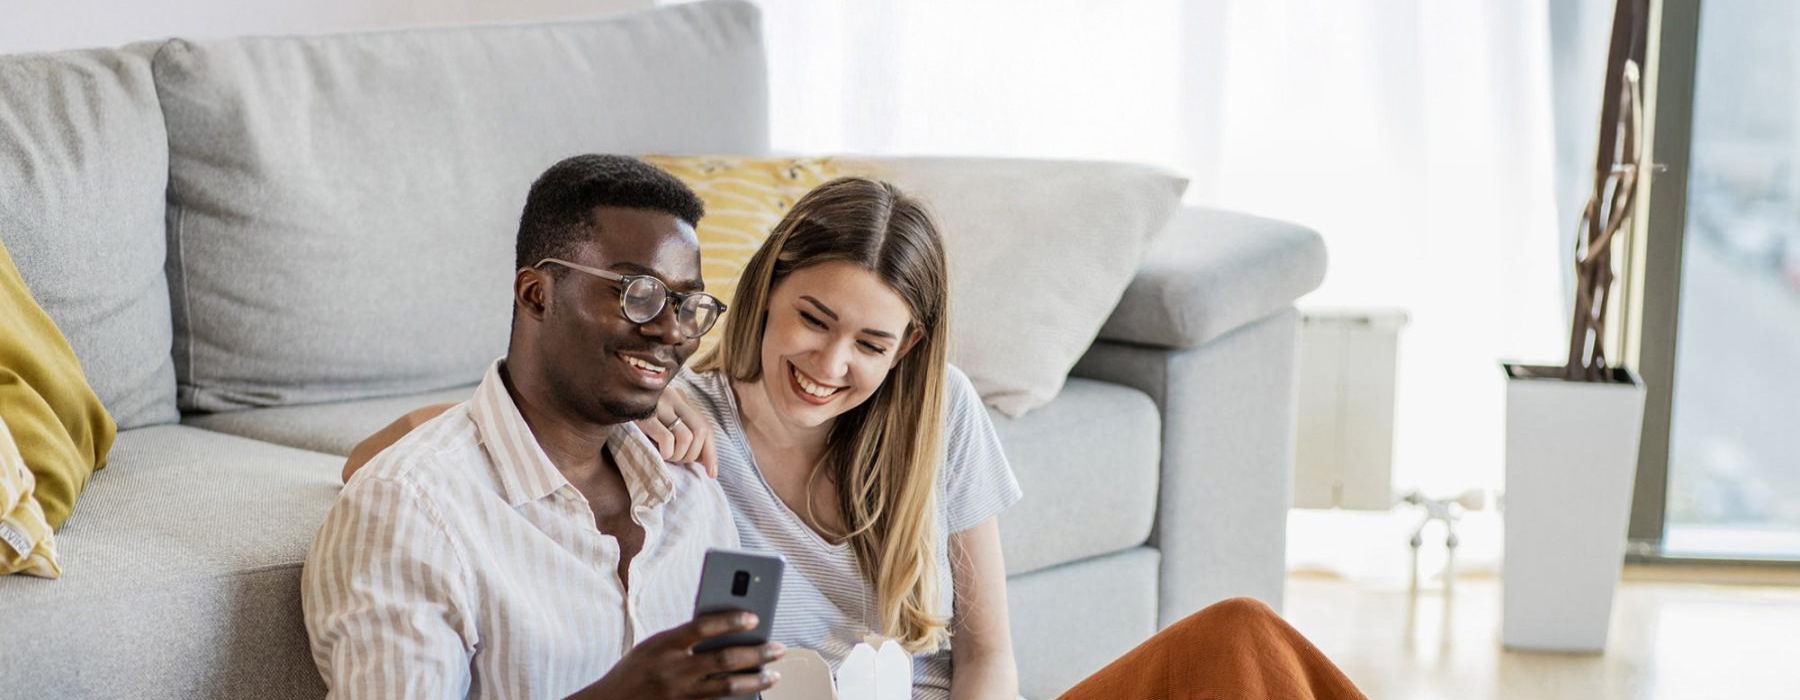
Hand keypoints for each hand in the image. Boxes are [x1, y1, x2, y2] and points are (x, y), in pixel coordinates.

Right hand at [581, 612, 782, 698]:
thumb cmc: (639, 668)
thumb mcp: (656, 645)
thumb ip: (687, 638)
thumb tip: (728, 631)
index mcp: (663, 643)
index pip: (702, 627)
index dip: (730, 620)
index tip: (754, 617)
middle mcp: (673, 668)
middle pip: (723, 659)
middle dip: (756, 653)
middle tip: (779, 648)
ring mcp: (680, 692)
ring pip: (727, 686)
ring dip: (756, 679)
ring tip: (774, 674)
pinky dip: (739, 694)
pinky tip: (754, 689)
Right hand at [636, 386, 718, 476]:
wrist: (602, 395)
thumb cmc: (632, 416)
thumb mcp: (659, 419)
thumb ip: (680, 431)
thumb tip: (702, 461)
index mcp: (679, 399)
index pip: (706, 426)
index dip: (711, 452)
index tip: (712, 473)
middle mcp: (673, 398)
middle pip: (701, 432)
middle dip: (693, 455)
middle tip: (676, 461)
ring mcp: (659, 404)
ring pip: (686, 438)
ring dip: (679, 456)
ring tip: (665, 457)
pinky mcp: (643, 414)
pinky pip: (667, 438)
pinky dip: (668, 452)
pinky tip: (659, 454)